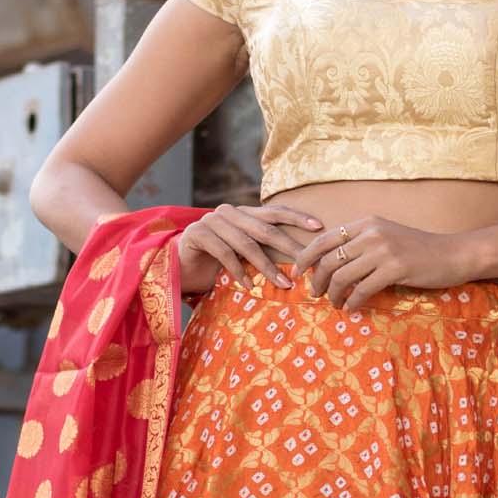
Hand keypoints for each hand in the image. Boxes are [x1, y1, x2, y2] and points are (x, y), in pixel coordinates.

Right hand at [175, 202, 322, 295]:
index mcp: (244, 213)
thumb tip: (300, 261)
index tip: (319, 227)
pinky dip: (238, 271)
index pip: (274, 212)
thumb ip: (263, 249)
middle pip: (265, 229)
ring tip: (283, 284)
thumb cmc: (215, 262)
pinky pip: (224, 253)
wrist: (178, 266)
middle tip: (307, 265)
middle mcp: (229, 212)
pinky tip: (250, 286)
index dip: (296, 217)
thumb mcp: (242, 253)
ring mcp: (211, 221)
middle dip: (288, 247)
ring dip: (266, 266)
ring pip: (246, 243)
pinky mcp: (197, 234)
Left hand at [290, 216, 471, 310]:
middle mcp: (371, 233)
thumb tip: (331, 264)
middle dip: (317, 281)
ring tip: (335, 304)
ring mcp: (383, 250)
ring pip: (342, 276)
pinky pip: (363, 289)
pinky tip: (352, 309)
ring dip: (334, 295)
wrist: (453, 254)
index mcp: (366, 223)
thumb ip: (361, 245)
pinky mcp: (395, 268)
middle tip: (316, 295)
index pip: (324, 239)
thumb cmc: (419, 250)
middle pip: (329, 260)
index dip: (305, 257)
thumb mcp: (386, 238)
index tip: (297, 273)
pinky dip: (353, 302)